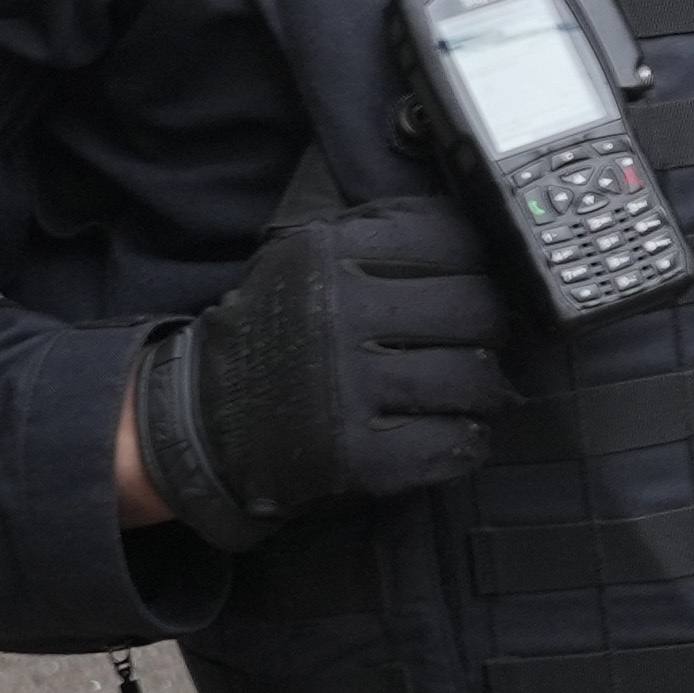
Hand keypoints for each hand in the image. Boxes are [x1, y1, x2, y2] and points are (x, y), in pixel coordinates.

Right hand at [128, 198, 511, 549]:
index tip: (477, 282)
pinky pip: (452, 443)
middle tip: (481, 341)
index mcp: (329, 255)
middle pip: (475, 308)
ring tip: (471, 391)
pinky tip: (457, 435)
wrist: (200, 419)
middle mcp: (339, 314)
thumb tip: (475, 237)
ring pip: (472, 378)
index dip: (479, 263)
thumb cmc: (273, 334)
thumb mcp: (303, 260)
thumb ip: (375, 238)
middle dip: (492, 327)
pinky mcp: (355, 455)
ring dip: (486, 388)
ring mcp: (347, 387)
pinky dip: (468, 442)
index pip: (452, 239)